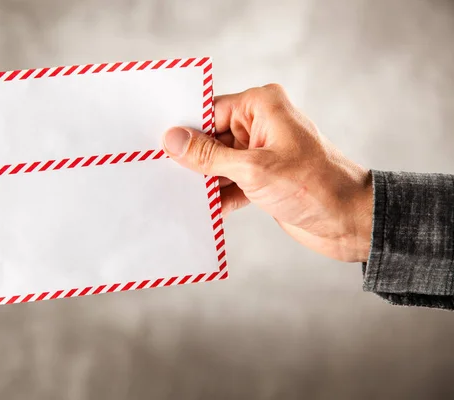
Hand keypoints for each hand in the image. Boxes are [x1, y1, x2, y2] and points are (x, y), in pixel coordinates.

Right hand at [162, 84, 372, 262]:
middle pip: (211, 137)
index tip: (158, 146)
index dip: (185, 130)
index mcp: (262, 106)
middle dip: (192, 159)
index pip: (210, 111)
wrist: (350, 222)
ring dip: (204, 180)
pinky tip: (206, 210)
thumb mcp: (253, 169)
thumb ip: (209, 155)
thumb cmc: (313, 186)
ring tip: (181, 195)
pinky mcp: (263, 177)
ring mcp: (262, 152)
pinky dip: (220, 195)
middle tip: (163, 174)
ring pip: (219, 162)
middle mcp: (261, 124)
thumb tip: (173, 139)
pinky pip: (231, 181)